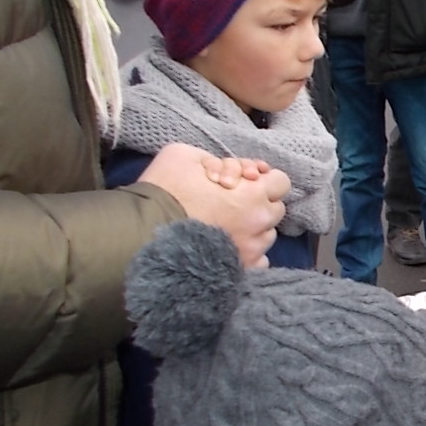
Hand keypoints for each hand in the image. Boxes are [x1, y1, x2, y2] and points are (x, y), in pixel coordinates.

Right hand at [138, 142, 289, 268]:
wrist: (145, 231)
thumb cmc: (166, 189)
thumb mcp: (184, 155)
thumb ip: (213, 159)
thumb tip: (223, 169)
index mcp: (254, 192)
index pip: (281, 182)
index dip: (264, 179)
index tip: (247, 182)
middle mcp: (260, 222)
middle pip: (275, 210)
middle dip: (259, 204)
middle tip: (233, 204)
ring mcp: (252, 249)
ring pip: (266, 236)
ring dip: (253, 230)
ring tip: (226, 227)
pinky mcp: (241, 270)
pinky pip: (258, 263)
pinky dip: (248, 256)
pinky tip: (229, 248)